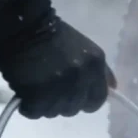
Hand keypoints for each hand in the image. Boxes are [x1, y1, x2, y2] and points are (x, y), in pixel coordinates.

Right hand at [0, 14, 115, 119]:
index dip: (86, 101)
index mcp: (94, 64)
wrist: (23, 25)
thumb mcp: (85, 49)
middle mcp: (80, 77)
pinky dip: (28, 107)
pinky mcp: (36, 94)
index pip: (98, 99)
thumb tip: (114, 89)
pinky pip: (34, 112)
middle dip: (63, 102)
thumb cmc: (53, 36)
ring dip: (45, 105)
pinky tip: (25, 94)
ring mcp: (58, 87)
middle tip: (50, 88)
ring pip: (54, 112)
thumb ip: (101, 70)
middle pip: (75, 108)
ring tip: (36, 88)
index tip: (74, 97)